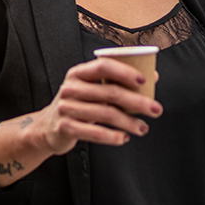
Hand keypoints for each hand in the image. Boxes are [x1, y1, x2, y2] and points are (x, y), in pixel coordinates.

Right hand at [30, 57, 161, 155]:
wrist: (48, 127)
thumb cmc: (77, 105)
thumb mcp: (90, 89)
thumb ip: (116, 82)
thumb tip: (152, 75)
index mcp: (78, 74)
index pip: (103, 66)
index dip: (125, 71)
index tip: (145, 80)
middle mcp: (70, 88)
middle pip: (110, 92)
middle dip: (138, 101)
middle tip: (156, 109)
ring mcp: (66, 108)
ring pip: (106, 114)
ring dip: (130, 122)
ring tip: (143, 128)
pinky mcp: (65, 127)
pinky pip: (95, 133)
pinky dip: (113, 137)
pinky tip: (124, 138)